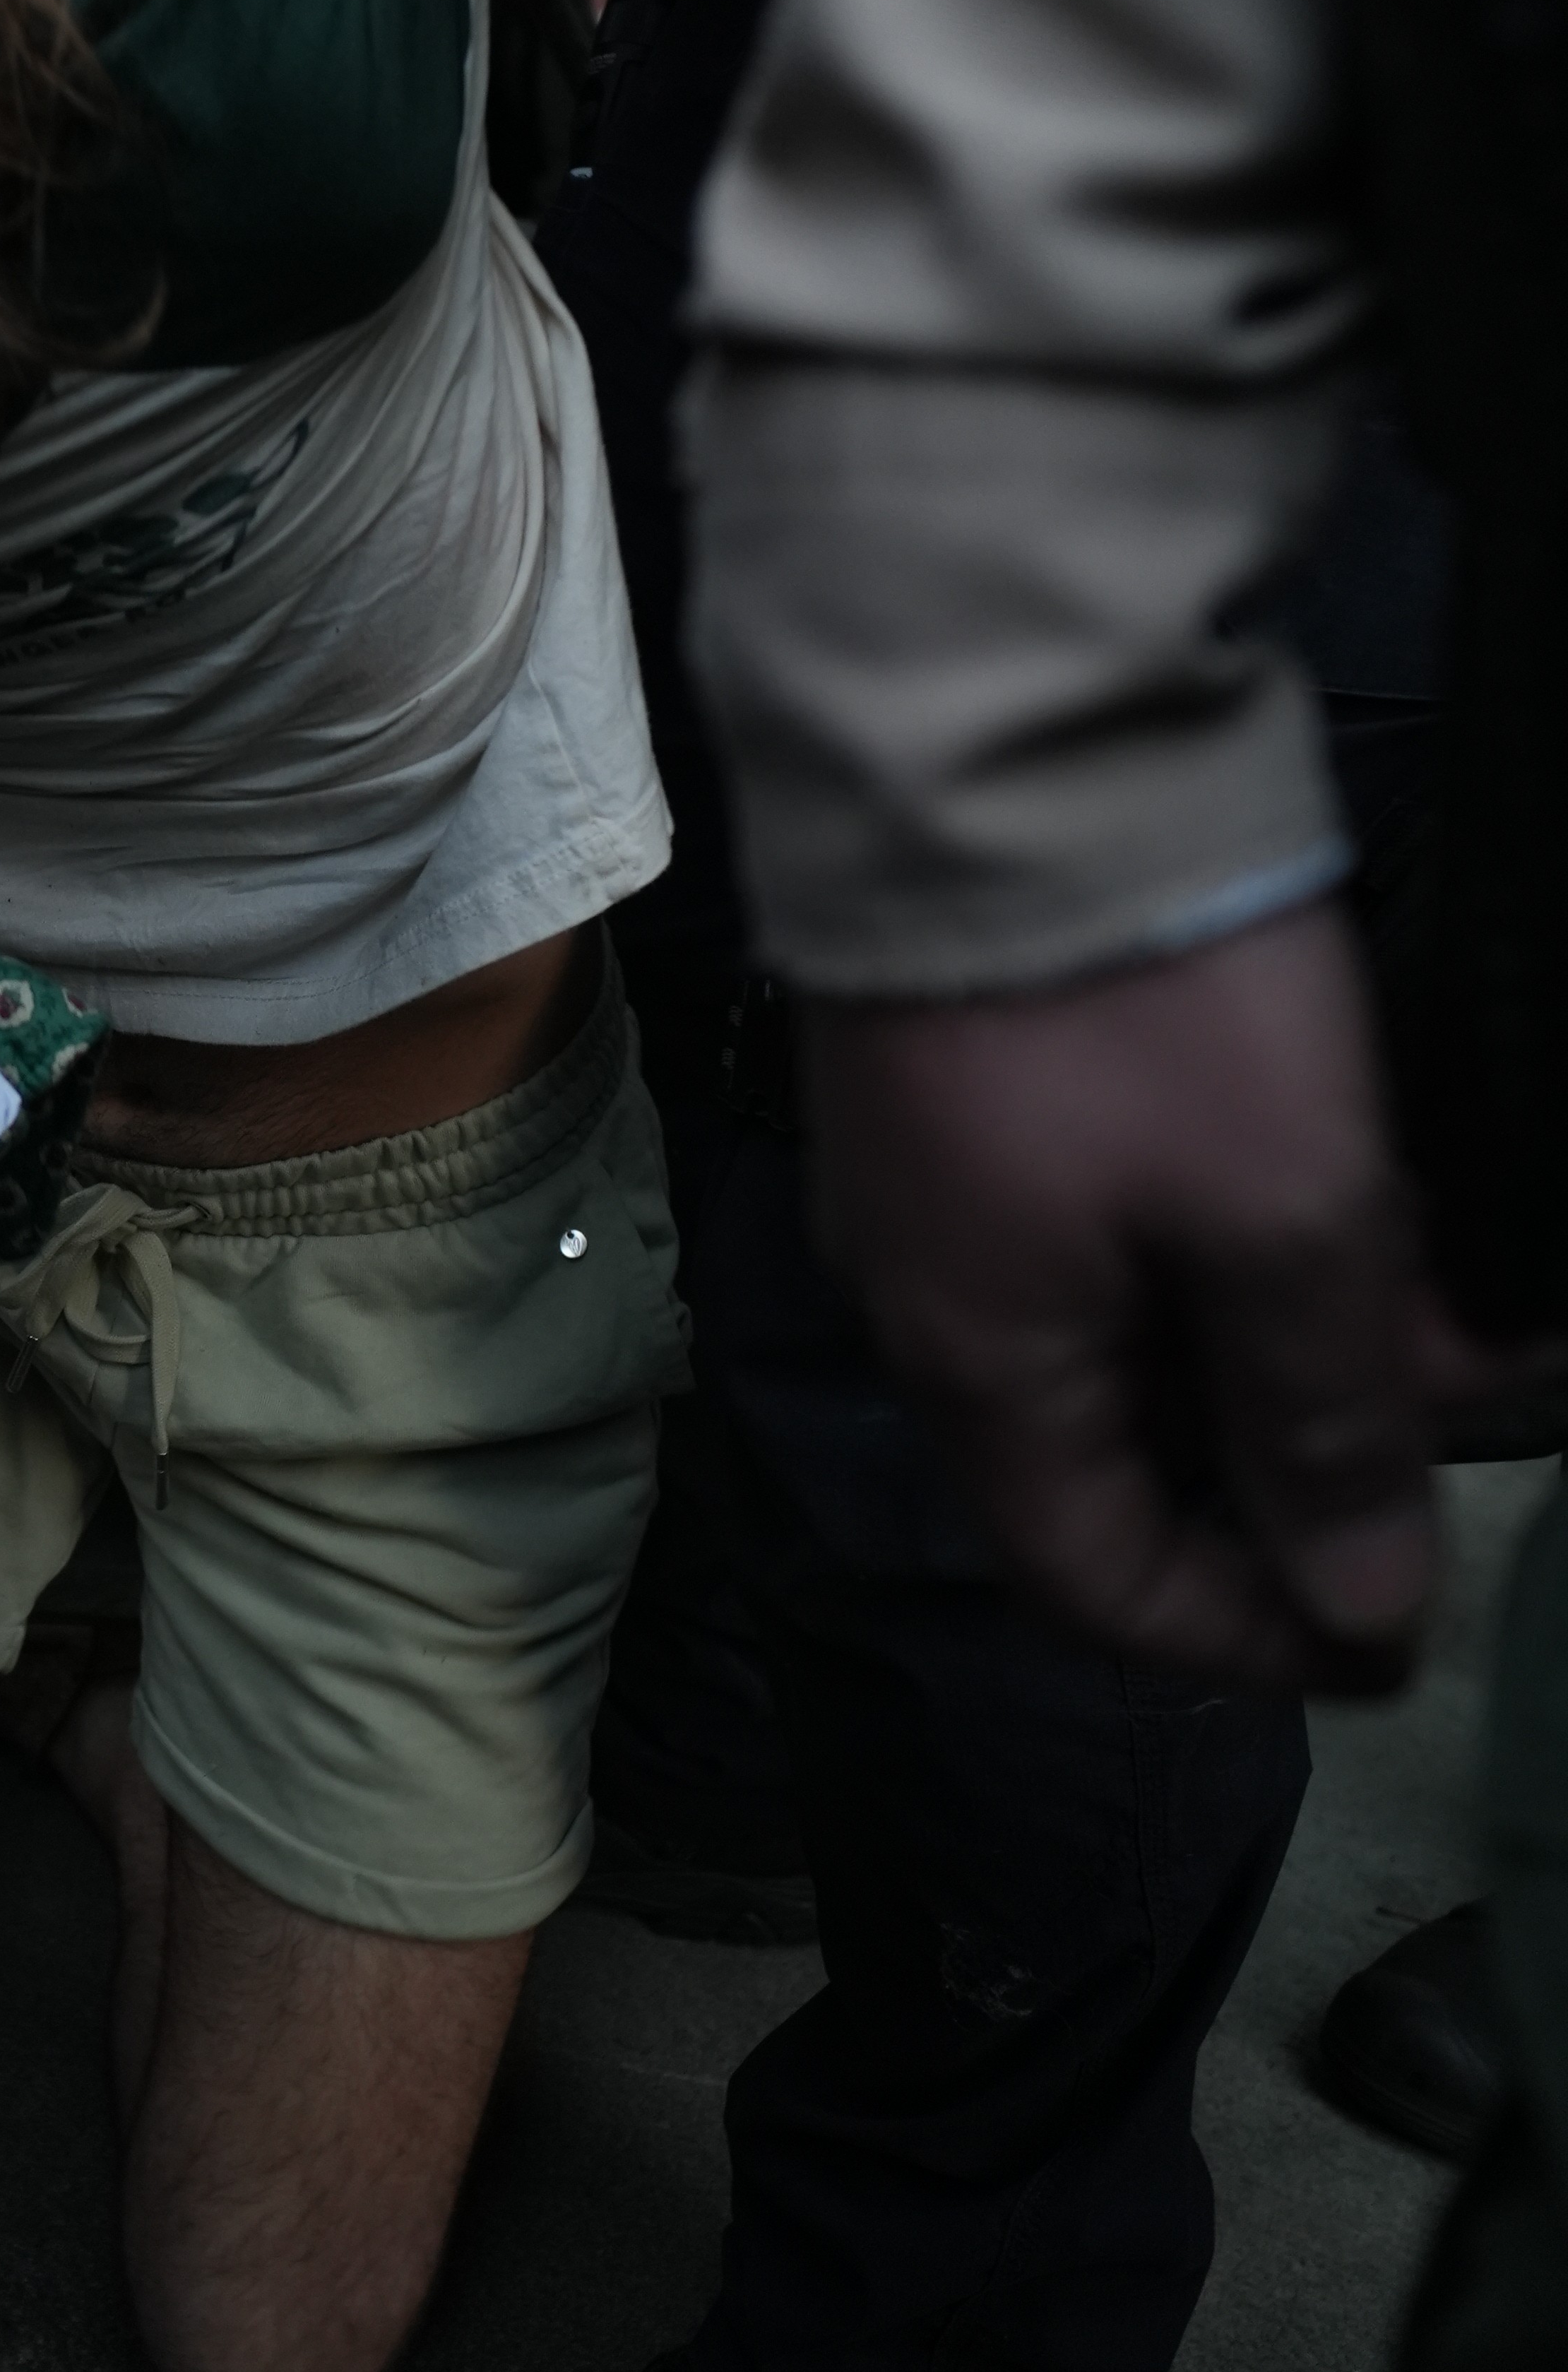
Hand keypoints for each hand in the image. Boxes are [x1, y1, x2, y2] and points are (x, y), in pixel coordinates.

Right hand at [801, 906, 1439, 1692]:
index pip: (1098, 1583)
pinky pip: (1097, 1233)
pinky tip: (1323, 1210)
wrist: (986, 732)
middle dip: (1283, 1488)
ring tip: (1423, 1325)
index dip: (1250, 1639)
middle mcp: (930, 1296)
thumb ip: (1325, 1418)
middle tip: (1441, 1453)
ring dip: (1267, 1363)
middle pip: (1104, 1467)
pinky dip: (1216, 1260)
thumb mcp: (1283, 1215)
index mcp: (982, 1367)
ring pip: (1113, 1341)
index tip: (1391, 1639)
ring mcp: (939, 1179)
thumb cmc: (1134, 1000)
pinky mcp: (969, 1077)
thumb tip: (1358, 1601)